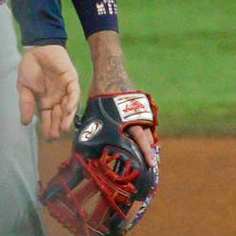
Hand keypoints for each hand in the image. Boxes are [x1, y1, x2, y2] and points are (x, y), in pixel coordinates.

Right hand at [17, 44, 79, 140]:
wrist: (37, 49)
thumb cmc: (30, 68)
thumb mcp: (24, 88)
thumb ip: (26, 104)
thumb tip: (24, 123)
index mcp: (45, 101)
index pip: (48, 117)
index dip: (48, 127)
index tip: (47, 138)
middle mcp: (57, 98)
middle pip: (59, 115)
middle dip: (57, 126)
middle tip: (56, 136)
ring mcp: (65, 90)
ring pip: (68, 106)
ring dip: (66, 117)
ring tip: (63, 128)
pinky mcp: (72, 80)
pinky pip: (73, 92)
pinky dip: (71, 101)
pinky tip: (67, 108)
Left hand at [85, 30, 156, 159]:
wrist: (110, 71)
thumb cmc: (100, 92)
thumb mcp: (94, 112)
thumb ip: (94, 127)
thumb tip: (84, 144)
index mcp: (124, 120)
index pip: (138, 141)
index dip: (145, 154)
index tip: (150, 164)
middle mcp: (136, 116)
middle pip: (147, 138)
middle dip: (149, 152)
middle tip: (152, 165)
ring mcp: (141, 110)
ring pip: (148, 131)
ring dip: (148, 143)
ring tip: (149, 156)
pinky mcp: (142, 105)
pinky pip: (146, 121)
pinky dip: (146, 131)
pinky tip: (145, 139)